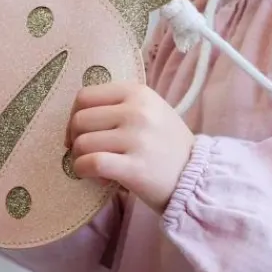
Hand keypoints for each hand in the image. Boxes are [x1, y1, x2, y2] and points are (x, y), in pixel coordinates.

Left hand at [67, 82, 195, 214]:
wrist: (197, 177)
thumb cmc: (167, 146)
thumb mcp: (151, 111)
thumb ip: (119, 105)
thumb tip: (76, 116)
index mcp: (139, 93)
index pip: (85, 96)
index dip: (74, 116)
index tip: (81, 132)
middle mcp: (138, 111)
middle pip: (80, 120)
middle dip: (75, 139)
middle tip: (87, 153)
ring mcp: (137, 139)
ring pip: (82, 143)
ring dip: (80, 158)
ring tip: (97, 167)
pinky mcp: (134, 167)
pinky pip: (91, 164)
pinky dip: (83, 171)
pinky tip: (96, 178)